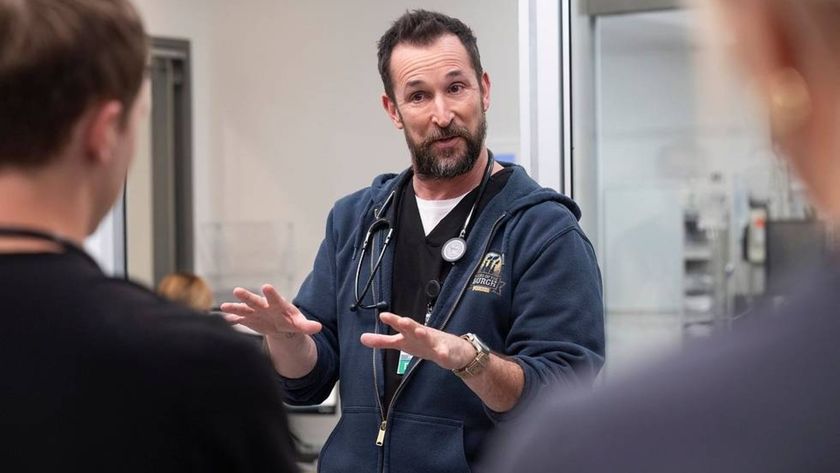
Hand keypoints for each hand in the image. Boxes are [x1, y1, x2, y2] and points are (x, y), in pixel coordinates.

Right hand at [219, 284, 321, 337]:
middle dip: (247, 296)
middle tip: (237, 290)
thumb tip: (318, 327)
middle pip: (255, 300)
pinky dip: (233, 320)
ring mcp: (255, 312)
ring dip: (235, 307)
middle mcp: (264, 306)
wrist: (281, 326)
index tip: (266, 286)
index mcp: (278, 305)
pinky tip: (225, 320)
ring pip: (244, 308)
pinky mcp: (249, 320)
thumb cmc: (291, 322)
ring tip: (224, 307)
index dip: (271, 293)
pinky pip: (239, 319)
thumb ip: (307, 326)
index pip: (275, 298)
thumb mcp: (300, 325)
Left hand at [359, 312, 474, 369]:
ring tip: (419, 331)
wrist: (454, 351)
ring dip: (424, 334)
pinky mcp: (446, 353)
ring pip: (429, 337)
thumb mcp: (402, 343)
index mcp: (411, 334)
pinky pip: (444, 353)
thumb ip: (383, 341)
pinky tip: (442, 354)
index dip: (392, 320)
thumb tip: (362, 338)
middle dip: (408, 324)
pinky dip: (443, 353)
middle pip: (414, 328)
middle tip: (401, 320)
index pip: (400, 326)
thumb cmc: (424, 344)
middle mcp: (422, 334)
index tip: (383, 315)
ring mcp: (435, 342)